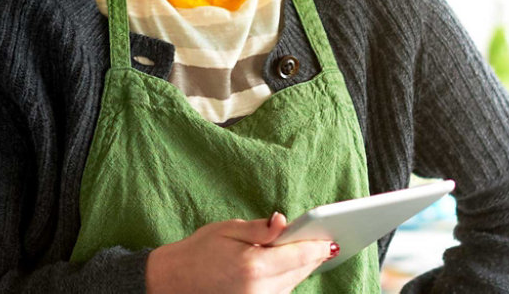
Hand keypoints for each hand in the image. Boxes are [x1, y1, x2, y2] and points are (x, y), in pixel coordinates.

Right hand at [143, 213, 336, 293]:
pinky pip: (282, 291)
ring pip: (294, 283)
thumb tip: (284, 221)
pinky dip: (289, 277)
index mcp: (254, 265)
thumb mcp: (227, 230)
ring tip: (312, 251)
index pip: (298, 255)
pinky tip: (290, 265)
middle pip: (300, 271)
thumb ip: (260, 228)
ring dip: (302, 267)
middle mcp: (261, 288)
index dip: (317, 246)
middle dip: (313, 256)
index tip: (331, 239)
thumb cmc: (200, 251)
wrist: (177, 280)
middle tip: (328, 241)